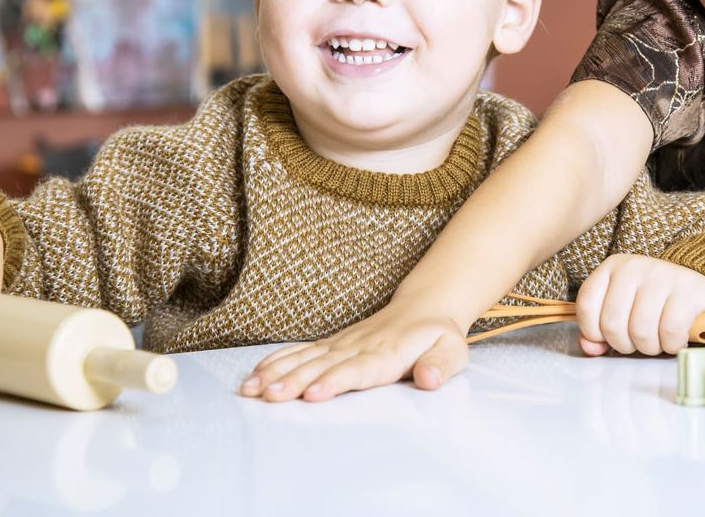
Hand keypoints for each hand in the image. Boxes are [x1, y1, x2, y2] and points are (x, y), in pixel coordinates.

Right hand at [238, 300, 468, 401]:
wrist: (425, 307)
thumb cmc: (438, 336)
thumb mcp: (453, 351)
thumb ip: (440, 365)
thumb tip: (429, 379)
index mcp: (388, 352)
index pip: (359, 369)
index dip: (335, 380)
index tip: (313, 393)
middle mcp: (360, 347)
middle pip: (323, 365)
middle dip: (294, 381)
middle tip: (268, 396)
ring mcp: (342, 344)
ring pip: (305, 358)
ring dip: (277, 373)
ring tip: (251, 390)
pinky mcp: (332, 344)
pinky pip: (300, 352)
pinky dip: (276, 363)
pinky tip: (254, 376)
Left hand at [575, 254, 704, 356]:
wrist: (696, 290)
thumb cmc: (654, 303)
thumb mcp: (621, 309)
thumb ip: (599, 329)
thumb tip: (591, 347)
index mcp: (612, 267)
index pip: (587, 306)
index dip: (593, 332)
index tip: (608, 338)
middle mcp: (634, 267)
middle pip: (612, 324)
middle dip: (624, 345)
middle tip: (638, 341)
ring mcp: (662, 275)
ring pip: (640, 331)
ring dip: (649, 348)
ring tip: (657, 340)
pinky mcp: (688, 290)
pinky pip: (670, 332)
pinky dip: (671, 345)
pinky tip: (675, 339)